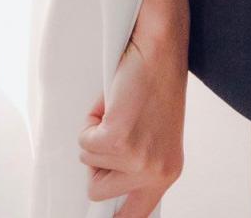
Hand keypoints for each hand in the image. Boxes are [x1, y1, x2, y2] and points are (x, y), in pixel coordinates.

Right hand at [77, 30, 187, 214]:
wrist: (159, 50)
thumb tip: (107, 190)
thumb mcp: (156, 136)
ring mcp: (136, 158)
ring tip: (121, 109)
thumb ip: (138, 167)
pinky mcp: (117, 139)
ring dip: (97, 134)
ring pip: (88, 162)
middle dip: (99, 160)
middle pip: (98, 191)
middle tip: (119, 129)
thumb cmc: (156, 85)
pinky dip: (91, 120)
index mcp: (166, 173)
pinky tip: (115, 102)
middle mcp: (155, 172)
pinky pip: (84, 141)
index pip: (135, 217)